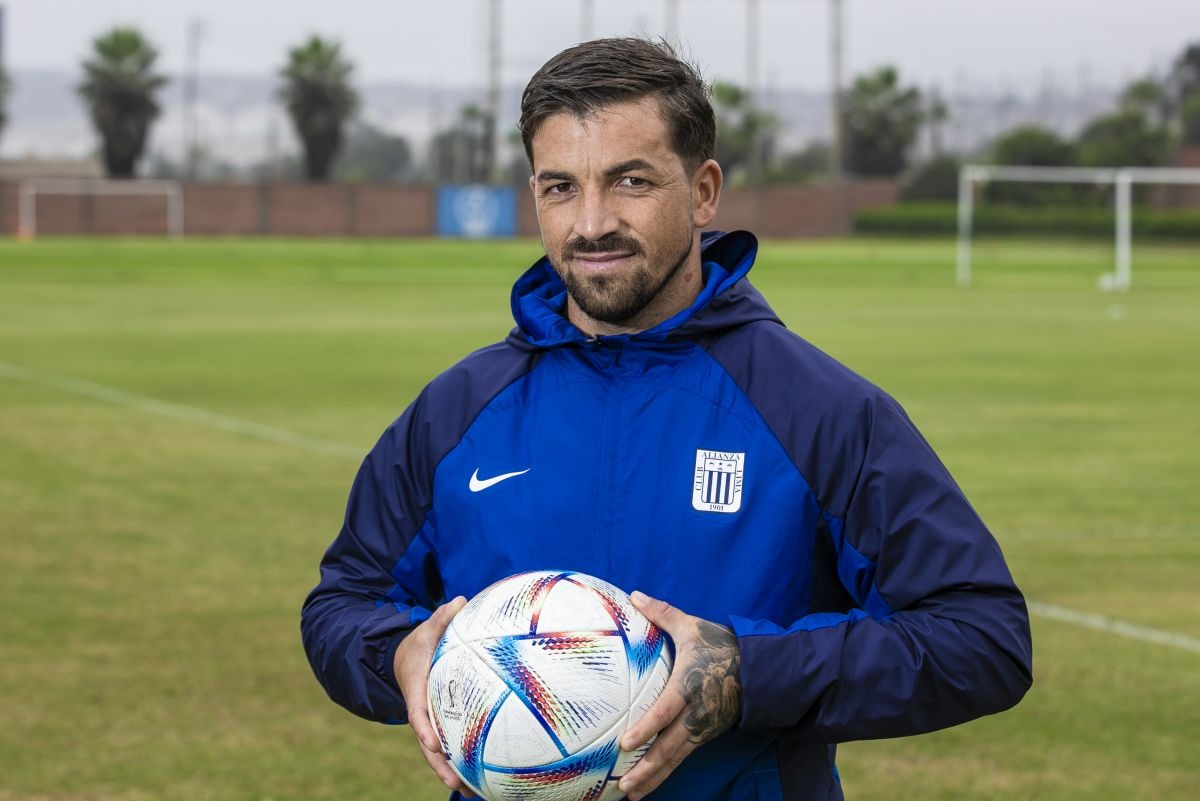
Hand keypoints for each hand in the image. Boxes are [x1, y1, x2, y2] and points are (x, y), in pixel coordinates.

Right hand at [393, 596, 473, 797]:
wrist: (403, 659)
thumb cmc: (418, 644)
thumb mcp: (425, 629)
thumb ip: (441, 618)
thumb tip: (460, 599)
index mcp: (416, 692)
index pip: (417, 714)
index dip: (424, 729)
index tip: (432, 742)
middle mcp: (423, 713)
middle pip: (429, 746)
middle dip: (441, 766)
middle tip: (457, 784)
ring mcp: (433, 722)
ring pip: (442, 752)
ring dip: (455, 772)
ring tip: (476, 793)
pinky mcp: (444, 724)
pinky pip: (455, 743)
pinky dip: (467, 758)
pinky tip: (489, 775)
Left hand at [618, 591, 741, 800]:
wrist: (761, 669)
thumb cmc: (722, 645)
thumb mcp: (692, 627)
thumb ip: (661, 613)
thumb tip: (633, 594)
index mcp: (689, 685)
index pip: (665, 711)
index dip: (645, 728)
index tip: (624, 743)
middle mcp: (696, 713)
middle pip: (669, 747)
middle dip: (645, 768)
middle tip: (623, 785)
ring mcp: (703, 727)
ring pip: (675, 758)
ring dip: (653, 777)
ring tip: (630, 794)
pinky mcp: (707, 734)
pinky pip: (683, 756)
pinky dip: (665, 772)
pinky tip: (649, 783)